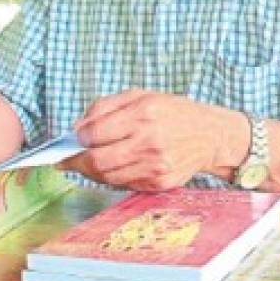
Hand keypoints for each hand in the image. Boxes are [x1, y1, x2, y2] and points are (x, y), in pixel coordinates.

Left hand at [62, 89, 246, 191]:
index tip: (73, 138)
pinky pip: (124, 184)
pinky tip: (115, 167)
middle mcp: (150, 141)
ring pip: (107, 177)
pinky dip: (113, 177)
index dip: (77, 138)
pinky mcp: (160, 182)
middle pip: (97, 161)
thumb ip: (105, 107)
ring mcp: (156, 165)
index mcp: (144, 113)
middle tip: (68, 159)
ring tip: (90, 162)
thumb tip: (77, 128)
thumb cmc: (173, 112)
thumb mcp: (141, 96)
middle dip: (76, 161)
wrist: (211, 135)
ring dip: (92, 171)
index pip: (94, 133)